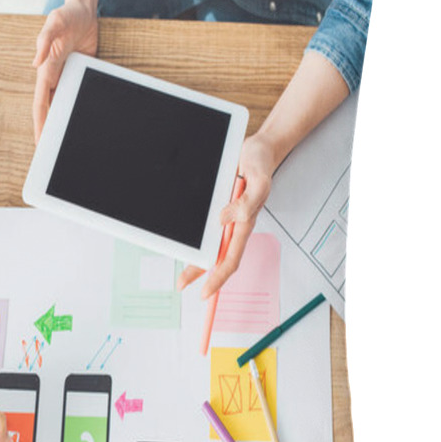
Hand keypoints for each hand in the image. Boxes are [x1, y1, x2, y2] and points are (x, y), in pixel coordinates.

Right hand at [32, 0, 98, 143]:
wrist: (84, 10)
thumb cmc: (67, 13)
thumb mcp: (54, 22)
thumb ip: (44, 40)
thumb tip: (35, 63)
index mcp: (46, 69)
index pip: (40, 103)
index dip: (39, 124)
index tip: (40, 142)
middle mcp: (54, 76)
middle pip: (48, 110)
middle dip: (46, 130)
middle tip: (49, 152)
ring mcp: (65, 76)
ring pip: (60, 105)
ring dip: (59, 123)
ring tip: (61, 144)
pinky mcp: (78, 73)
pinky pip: (74, 94)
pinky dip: (73, 109)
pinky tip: (77, 122)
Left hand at [177, 133, 277, 298]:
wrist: (257, 148)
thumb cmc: (261, 164)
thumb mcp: (259, 181)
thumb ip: (246, 202)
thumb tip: (224, 219)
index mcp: (244, 224)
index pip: (230, 259)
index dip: (217, 278)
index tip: (205, 292)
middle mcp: (234, 225)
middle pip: (215, 257)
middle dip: (198, 272)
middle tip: (180, 284)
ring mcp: (225, 217)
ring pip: (208, 245)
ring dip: (195, 260)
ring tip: (180, 274)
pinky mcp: (217, 207)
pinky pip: (205, 228)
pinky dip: (195, 239)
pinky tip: (184, 243)